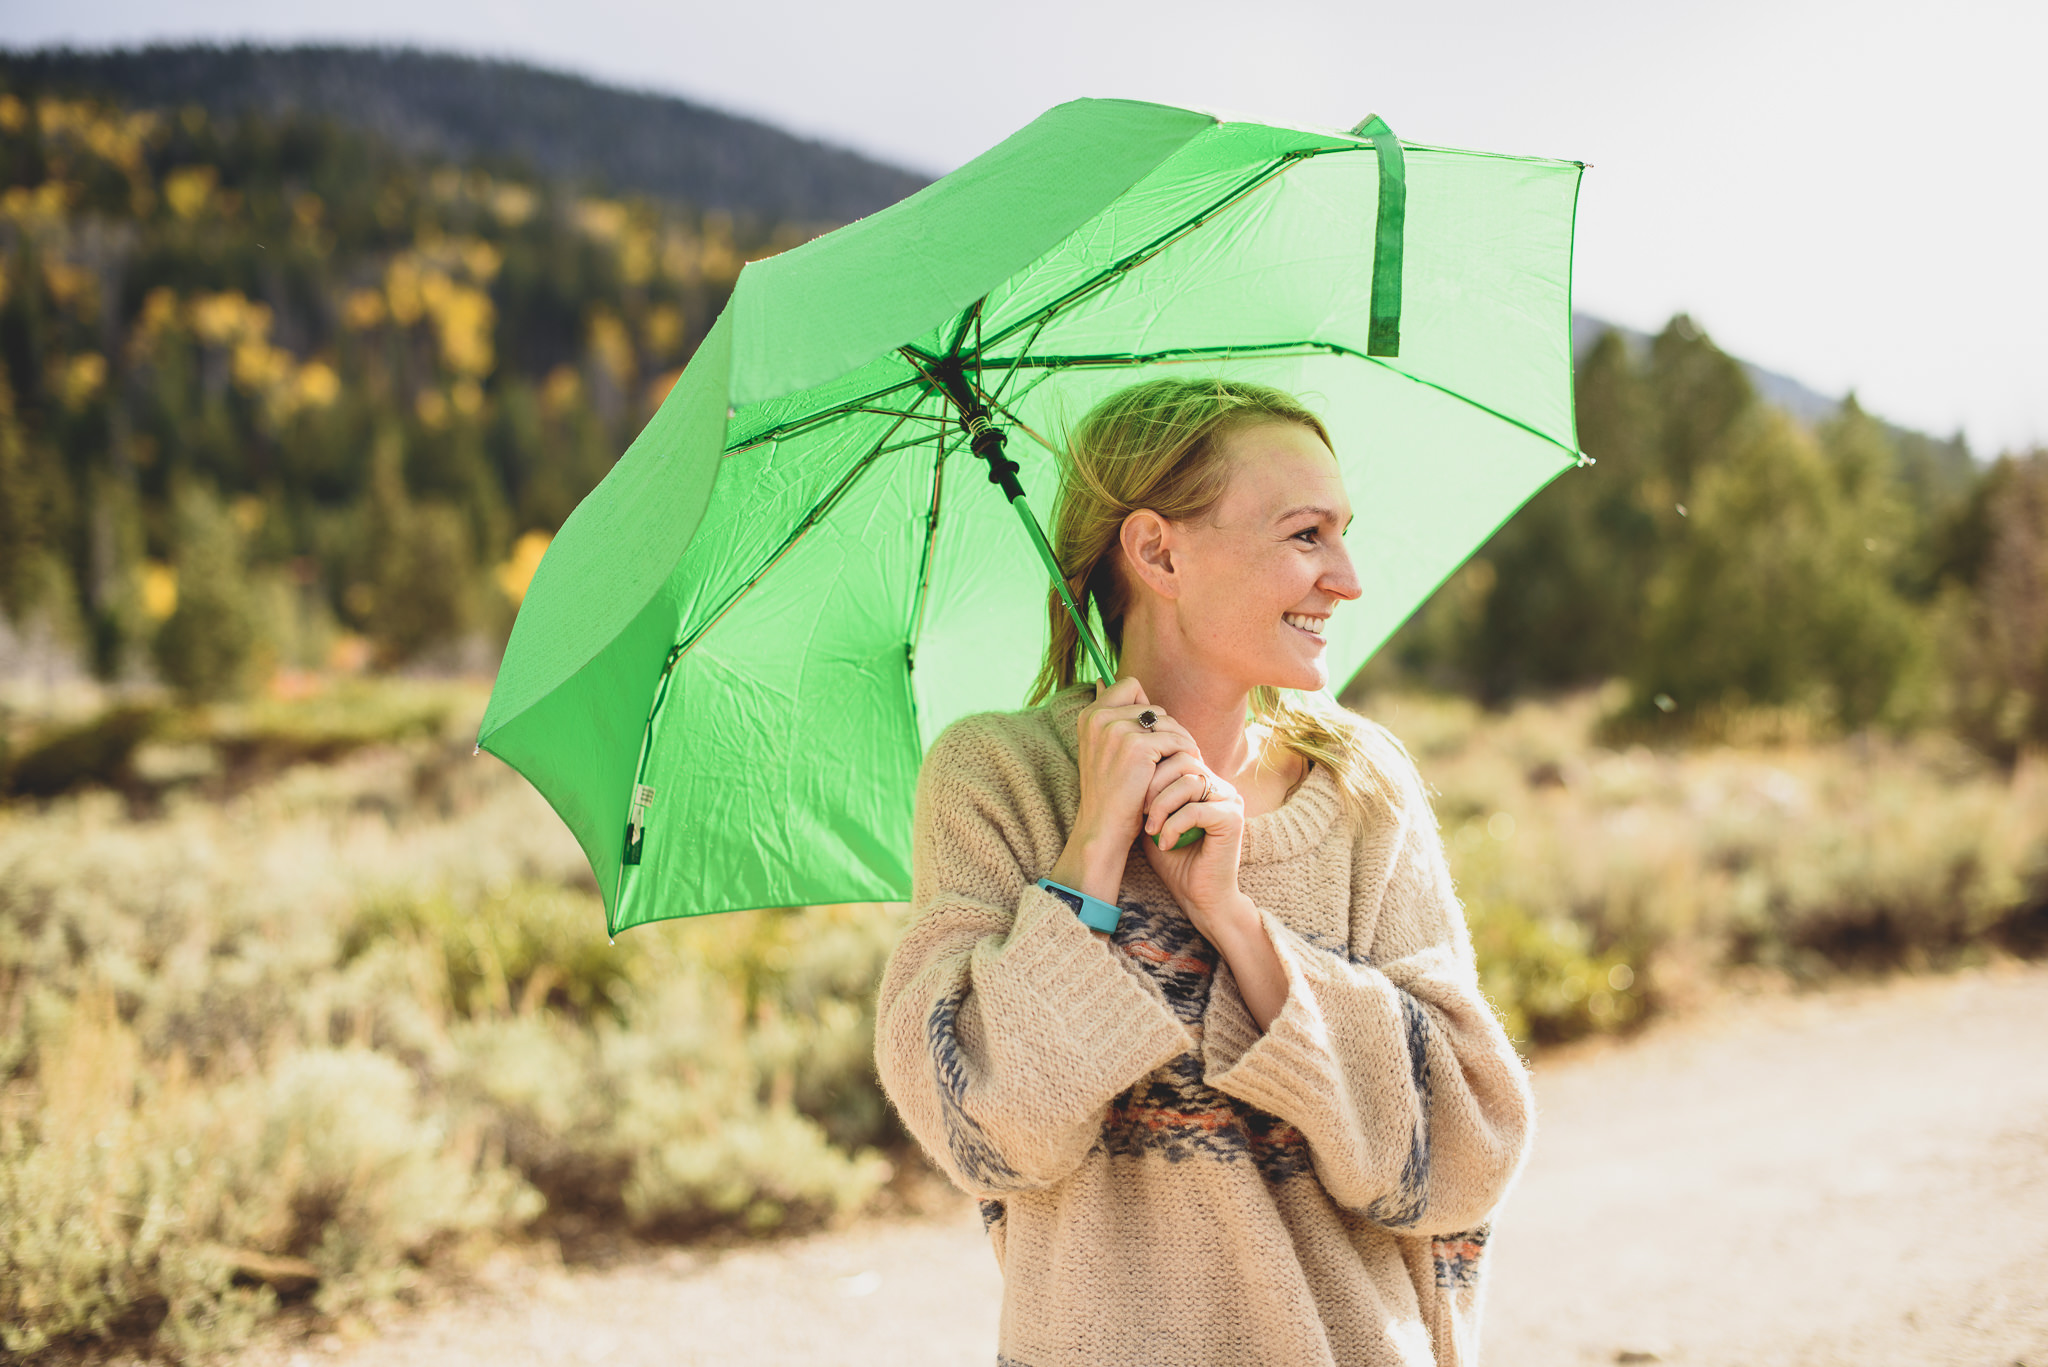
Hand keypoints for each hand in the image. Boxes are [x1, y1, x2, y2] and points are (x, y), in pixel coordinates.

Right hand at [1045, 677, 1198, 906]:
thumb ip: (1106, 716)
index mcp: (1089, 715)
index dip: (1146, 709)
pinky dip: (1186, 753)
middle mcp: (1100, 717)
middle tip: (1172, 754)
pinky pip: (1176, 739)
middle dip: (1167, 728)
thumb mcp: (1099, 749)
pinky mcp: (1138, 747)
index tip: (1152, 736)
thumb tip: (1101, 680)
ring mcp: (1117, 730)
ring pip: (1167, 720)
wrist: (1103, 828)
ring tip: (1181, 761)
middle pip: (1153, 705)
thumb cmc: (1108, 793)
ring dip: (1180, 740)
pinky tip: (1186, 768)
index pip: (1130, 686)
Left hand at [1139, 760, 1255, 945]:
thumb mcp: (1153, 820)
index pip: (1178, 751)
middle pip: (1183, 759)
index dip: (1153, 764)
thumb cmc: (1175, 860)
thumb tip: (1126, 763)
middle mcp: (1220, 785)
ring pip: (1189, 782)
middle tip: (1139, 811)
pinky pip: (1196, 809)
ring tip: (1150, 830)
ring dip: (1162, 805)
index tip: (1132, 790)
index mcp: (1203, 781)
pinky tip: (1165, 843)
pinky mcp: (1232, 818)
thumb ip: (1148, 793)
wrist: (1200, 897)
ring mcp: (1229, 799)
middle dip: (1153, 783)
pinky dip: (1174, 825)